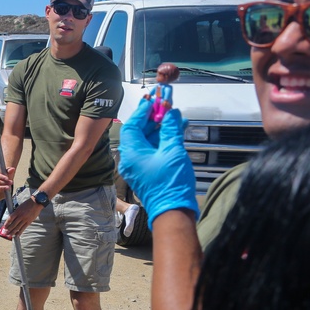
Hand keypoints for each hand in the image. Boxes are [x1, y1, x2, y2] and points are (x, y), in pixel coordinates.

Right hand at [0, 167, 14, 196]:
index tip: (7, 178)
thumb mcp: (8, 171)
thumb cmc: (6, 174)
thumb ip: (10, 170)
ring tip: (8, 187)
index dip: (3, 177)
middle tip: (11, 183)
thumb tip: (12, 169)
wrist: (6, 178)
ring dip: (3, 187)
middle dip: (5, 182)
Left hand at [0, 194, 41, 239]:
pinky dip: (20, 232)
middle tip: (5, 233)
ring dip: (13, 232)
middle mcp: (20, 216)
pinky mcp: (29, 222)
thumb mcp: (19, 207)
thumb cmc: (27, 204)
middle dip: (8, 230)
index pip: (10, 219)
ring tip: (10, 235)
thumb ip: (16, 213)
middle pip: (13, 224)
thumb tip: (12, 219)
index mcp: (17, 211)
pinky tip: (17, 235)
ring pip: (17, 227)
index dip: (6, 224)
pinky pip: (23, 228)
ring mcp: (25, 219)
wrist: (36, 203)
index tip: (4, 227)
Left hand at [119, 98, 197, 229]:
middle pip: (140, 131)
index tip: (153, 98)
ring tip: (175, 113)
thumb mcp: (172, 150)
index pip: (133, 125)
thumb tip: (170, 112)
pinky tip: (178, 128)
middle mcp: (132, 158)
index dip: (143, 110)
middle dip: (154, 116)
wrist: (173, 210)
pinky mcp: (149, 170)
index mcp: (132, 153)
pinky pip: (154, 149)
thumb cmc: (170, 183)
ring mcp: (140, 165)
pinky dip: (164, 138)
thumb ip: (170, 129)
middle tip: (166, 102)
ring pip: (149, 140)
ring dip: (162, 126)